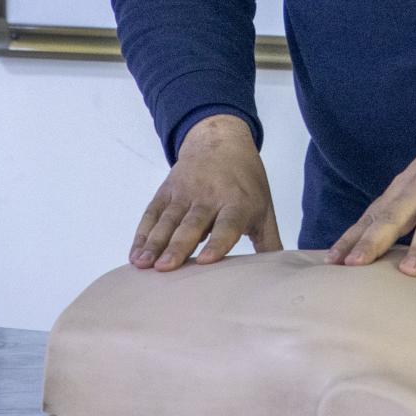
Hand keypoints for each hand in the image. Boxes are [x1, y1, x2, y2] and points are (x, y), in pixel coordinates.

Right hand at [130, 114, 281, 270]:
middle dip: (177, 246)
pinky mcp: (167, 190)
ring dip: (154, 243)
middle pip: (192, 224)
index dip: (217, 243)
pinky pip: (152, 213)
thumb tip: (280, 274)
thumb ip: (269, 241)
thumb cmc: (246, 182)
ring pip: (167, 220)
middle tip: (165, 268)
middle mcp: (209, 196)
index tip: (205, 261)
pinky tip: (135, 254)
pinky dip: (142, 234)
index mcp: (237, 202)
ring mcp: (185, 192)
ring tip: (142, 264)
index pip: (227, 225)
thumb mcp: (263, 207)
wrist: (221, 141)